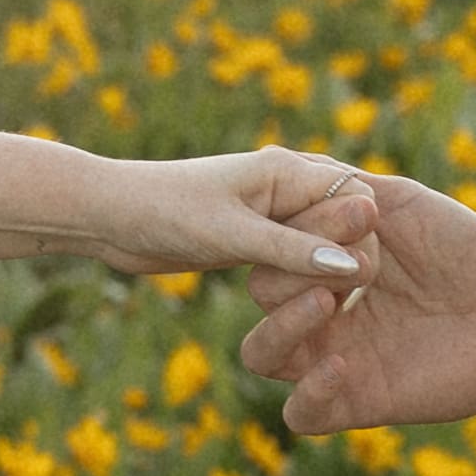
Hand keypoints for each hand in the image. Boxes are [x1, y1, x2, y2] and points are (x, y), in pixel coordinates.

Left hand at [93, 148, 379, 285]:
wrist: (111, 215)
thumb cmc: (166, 212)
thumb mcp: (232, 236)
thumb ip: (292, 251)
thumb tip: (354, 267)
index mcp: (288, 170)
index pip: (357, 196)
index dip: (364, 236)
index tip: (353, 278)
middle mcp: (287, 185)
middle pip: (347, 220)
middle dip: (346, 258)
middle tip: (333, 300)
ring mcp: (273, 212)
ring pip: (323, 243)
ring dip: (323, 273)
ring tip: (318, 306)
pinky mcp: (257, 237)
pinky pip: (297, 257)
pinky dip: (302, 278)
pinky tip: (302, 306)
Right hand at [241, 174, 475, 433]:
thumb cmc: (461, 248)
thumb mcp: (398, 201)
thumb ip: (342, 186)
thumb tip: (293, 171)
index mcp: (322, 264)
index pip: (273, 247)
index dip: (302, 229)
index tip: (361, 215)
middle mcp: (320, 312)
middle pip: (262, 294)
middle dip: (297, 269)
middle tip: (358, 263)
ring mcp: (334, 358)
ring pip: (260, 355)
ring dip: (281, 325)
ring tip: (325, 304)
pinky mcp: (358, 403)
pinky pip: (300, 414)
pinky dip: (309, 392)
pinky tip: (342, 365)